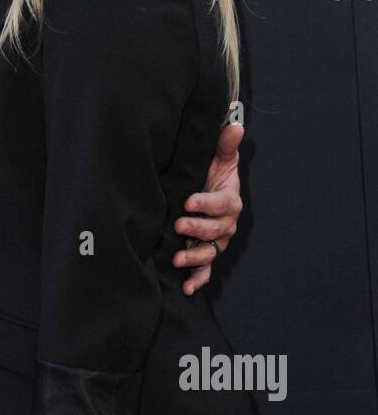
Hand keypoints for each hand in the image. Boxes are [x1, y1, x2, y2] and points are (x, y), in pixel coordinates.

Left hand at [174, 121, 243, 293]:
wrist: (204, 191)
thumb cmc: (212, 174)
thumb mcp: (219, 158)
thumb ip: (225, 145)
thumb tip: (235, 126)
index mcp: (229, 200)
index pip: (221, 203)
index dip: (206, 203)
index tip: (189, 202)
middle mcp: (226, 223)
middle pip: (216, 230)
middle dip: (198, 228)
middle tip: (179, 224)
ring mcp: (217, 241)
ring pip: (210, 252)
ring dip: (195, 257)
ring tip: (178, 258)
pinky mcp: (206, 253)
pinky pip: (206, 270)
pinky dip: (197, 280)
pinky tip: (186, 288)